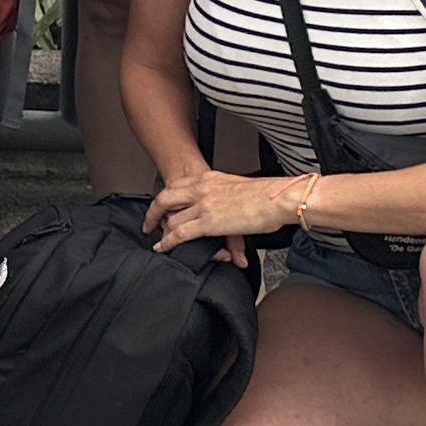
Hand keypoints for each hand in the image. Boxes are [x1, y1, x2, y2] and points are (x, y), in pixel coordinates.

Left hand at [146, 161, 296, 254]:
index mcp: (210, 178)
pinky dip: (168, 242)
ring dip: (162, 231)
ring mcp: (203, 205)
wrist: (277, 197)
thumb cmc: (267, 194)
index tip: (162, 206)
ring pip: (171, 218)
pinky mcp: (208, 222)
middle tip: (148, 223)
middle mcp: (201, 189)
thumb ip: (226, 193)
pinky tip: (163, 247)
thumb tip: (228, 202)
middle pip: (165, 198)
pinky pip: (179, 233)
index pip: (178, 185)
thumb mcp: (239, 187)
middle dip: (153, 213)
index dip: (167, 197)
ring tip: (158, 240)